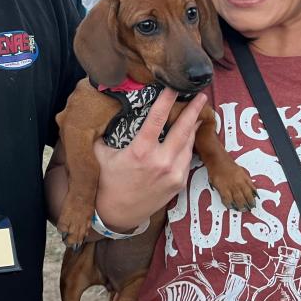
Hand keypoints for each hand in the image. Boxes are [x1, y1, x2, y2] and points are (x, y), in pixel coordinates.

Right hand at [93, 89, 205, 231]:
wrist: (117, 214)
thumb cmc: (106, 181)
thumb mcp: (99, 154)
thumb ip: (104, 132)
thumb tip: (101, 110)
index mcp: (140, 152)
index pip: (157, 118)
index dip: (166, 99)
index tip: (173, 85)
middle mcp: (160, 162)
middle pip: (183, 129)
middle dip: (193, 110)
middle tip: (201, 94)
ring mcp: (172, 174)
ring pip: (188, 143)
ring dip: (194, 126)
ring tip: (198, 111)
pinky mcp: (178, 183)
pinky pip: (187, 158)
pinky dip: (189, 144)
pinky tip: (190, 134)